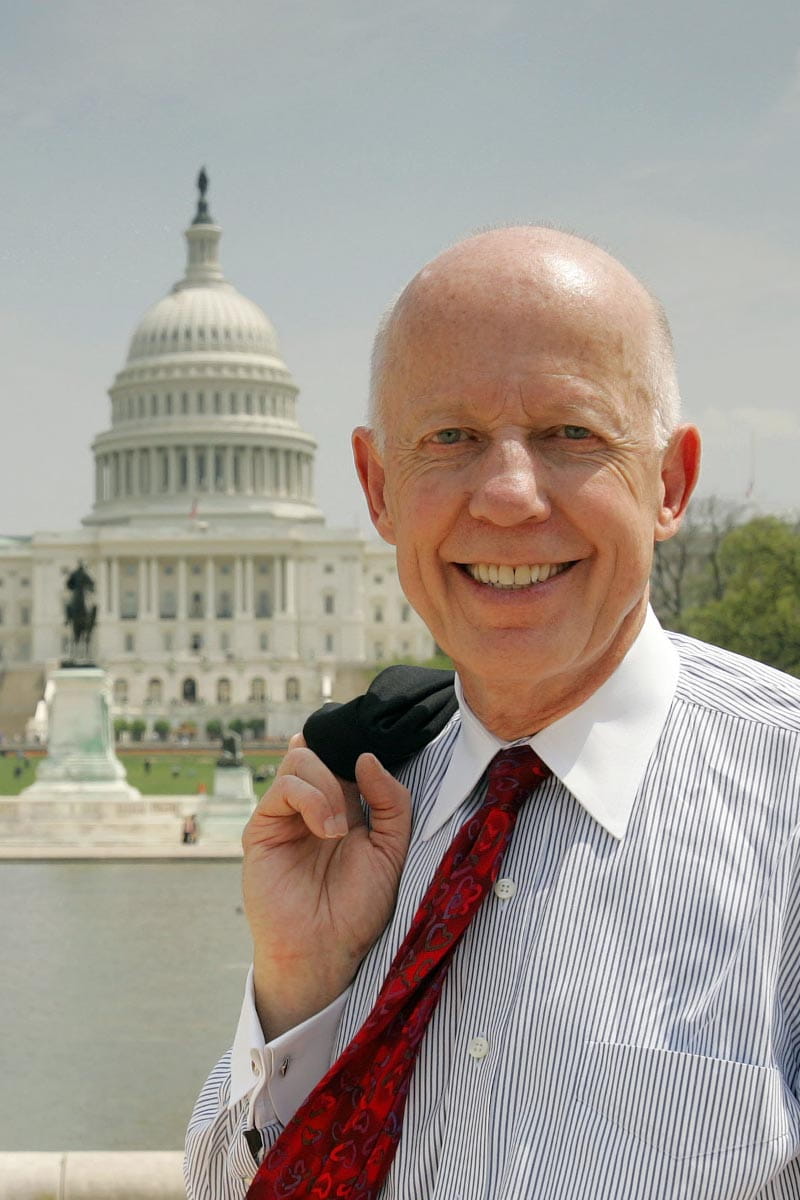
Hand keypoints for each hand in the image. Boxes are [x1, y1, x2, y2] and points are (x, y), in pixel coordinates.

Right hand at [242, 734, 411, 1037]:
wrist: (325, 950)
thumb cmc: (359, 907)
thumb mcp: (392, 849)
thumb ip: (391, 801)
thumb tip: (366, 757)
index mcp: (346, 805)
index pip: (344, 755)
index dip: (354, 747)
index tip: (371, 754)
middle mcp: (313, 805)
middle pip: (320, 749)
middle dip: (342, 767)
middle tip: (354, 806)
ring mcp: (285, 815)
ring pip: (300, 760)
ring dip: (328, 787)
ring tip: (339, 829)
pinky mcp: (262, 829)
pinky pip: (281, 789)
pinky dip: (311, 800)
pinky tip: (326, 830)